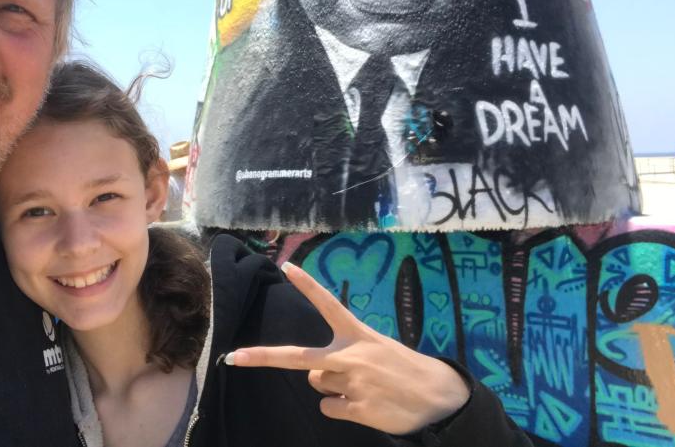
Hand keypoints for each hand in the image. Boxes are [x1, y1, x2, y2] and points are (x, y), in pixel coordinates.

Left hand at [224, 261, 469, 434]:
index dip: (307, 285)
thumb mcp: (377, 349)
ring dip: (334, 387)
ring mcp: (352, 384)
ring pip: (318, 385)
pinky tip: (366, 404)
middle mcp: (351, 356)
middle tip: (234, 357)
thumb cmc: (404, 369)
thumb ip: (344, 355)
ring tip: (365, 386)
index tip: (286, 266)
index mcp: (358, 334)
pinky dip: (343, 408)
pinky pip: (330, 408)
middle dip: (263, 358)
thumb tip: (313, 376)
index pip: (328, 304)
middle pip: (298, 358)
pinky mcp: (356, 409)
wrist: (440, 398)